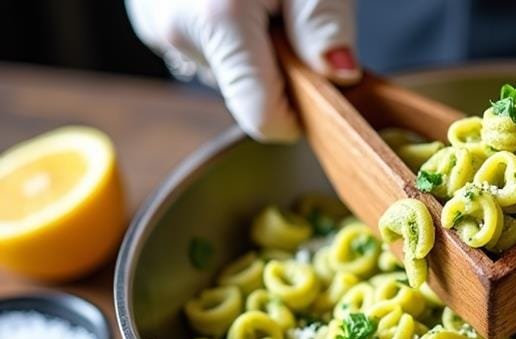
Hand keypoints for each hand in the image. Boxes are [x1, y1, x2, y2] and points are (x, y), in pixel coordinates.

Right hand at [127, 0, 358, 140]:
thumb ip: (323, 23)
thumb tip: (340, 78)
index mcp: (219, 22)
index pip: (264, 121)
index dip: (299, 117)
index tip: (319, 90)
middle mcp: (178, 31)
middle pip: (245, 97)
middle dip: (277, 74)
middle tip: (289, 22)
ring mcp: (156, 26)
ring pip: (225, 73)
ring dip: (251, 52)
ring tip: (261, 3)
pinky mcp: (148, 18)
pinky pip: (202, 49)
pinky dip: (225, 36)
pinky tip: (232, 0)